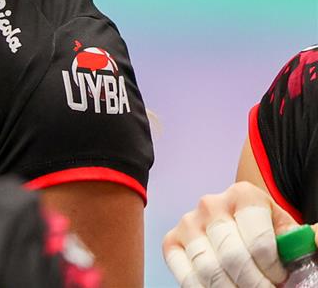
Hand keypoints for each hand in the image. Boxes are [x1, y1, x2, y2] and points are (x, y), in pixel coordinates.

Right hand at [163, 182, 296, 287]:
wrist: (244, 232)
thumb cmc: (269, 236)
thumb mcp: (290, 234)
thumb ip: (303, 239)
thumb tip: (311, 240)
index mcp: (244, 195)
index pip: (260, 242)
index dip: (273, 269)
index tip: (280, 277)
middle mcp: (210, 204)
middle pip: (232, 257)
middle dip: (254, 284)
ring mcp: (188, 222)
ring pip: (209, 269)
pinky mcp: (171, 241)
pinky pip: (185, 274)